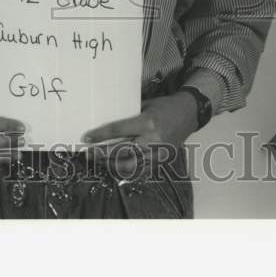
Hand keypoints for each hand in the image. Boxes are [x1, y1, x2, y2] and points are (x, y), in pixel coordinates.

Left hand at [81, 93, 198, 171]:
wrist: (188, 114)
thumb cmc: (165, 106)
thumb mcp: (145, 105)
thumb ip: (128, 114)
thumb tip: (106, 120)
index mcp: (148, 122)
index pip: (118, 130)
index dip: (100, 135)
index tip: (86, 138)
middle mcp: (153, 140)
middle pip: (121, 152)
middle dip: (102, 154)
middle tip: (88, 154)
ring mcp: (158, 153)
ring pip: (129, 166)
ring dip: (111, 166)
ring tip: (98, 162)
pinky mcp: (161, 162)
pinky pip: (140, 172)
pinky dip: (125, 172)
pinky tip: (114, 168)